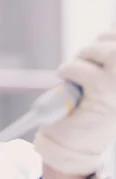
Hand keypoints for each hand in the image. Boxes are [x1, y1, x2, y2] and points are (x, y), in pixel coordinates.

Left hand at [34, 29, 115, 175]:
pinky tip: (67, 83)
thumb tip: (109, 32)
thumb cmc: (86, 111)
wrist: (73, 145)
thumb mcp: (103, 81)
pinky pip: (81, 69)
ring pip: (106, 51)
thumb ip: (107, 61)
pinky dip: (68, 71)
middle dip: (96, 46)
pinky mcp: (104, 93)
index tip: (100, 45)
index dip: (112, 35)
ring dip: (82, 57)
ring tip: (74, 74)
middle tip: (82, 63)